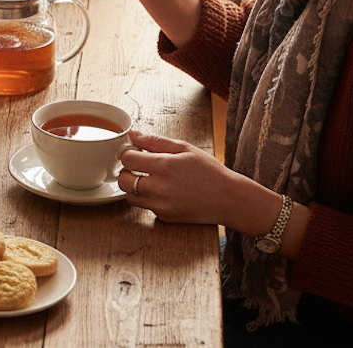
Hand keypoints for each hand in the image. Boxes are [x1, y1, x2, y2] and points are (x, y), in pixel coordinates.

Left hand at [118, 130, 254, 225]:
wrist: (230, 199)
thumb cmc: (209, 171)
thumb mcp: (184, 148)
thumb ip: (155, 141)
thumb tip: (133, 134)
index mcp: (164, 166)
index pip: (127, 159)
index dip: (128, 154)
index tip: (135, 153)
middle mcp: (160, 188)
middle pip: (123, 180)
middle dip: (126, 172)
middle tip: (137, 168)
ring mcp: (162, 206)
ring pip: (130, 196)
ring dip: (133, 187)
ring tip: (148, 180)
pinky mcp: (166, 218)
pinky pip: (146, 207)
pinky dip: (148, 199)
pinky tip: (162, 192)